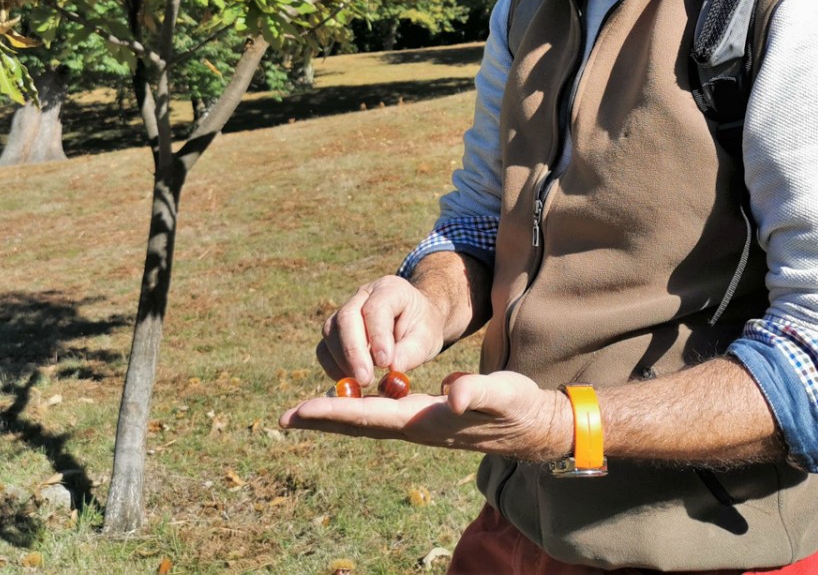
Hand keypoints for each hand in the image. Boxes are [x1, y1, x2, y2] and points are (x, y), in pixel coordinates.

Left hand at [280, 370, 570, 461]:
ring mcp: (420, 425)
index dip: (333, 412)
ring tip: (305, 412)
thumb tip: (455, 394)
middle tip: (284, 419)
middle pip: (360, 423)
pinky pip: (382, 414)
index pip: (370, 416)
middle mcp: (416, 427)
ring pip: (368, 419)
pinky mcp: (427, 417)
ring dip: (336, 415)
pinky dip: (358, 409)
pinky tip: (349, 400)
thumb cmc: (518, 408)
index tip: (299, 411)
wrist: (533, 426)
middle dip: (322, 418)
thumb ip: (479, 392)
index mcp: (426, 422)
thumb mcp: (502, 394)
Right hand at [316, 275, 446, 384]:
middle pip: (347, 317)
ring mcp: (345, 309)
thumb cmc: (422, 328)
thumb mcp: (427, 339)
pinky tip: (349, 379)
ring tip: (362, 381)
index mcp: (390, 289)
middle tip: (365, 379)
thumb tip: (393, 368)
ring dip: (343, 360)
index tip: (384, 363)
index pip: (376, 308)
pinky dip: (332, 365)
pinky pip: (324, 347)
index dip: (377, 336)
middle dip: (354, 351)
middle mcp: (363, 294)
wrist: (414, 321)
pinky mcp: (335, 330)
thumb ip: (411, 352)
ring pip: (331, 330)